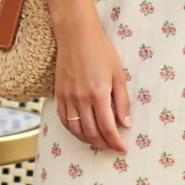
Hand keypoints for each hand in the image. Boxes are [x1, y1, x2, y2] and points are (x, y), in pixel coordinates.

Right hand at [55, 19, 130, 152]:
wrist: (76, 36)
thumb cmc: (101, 51)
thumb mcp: (118, 75)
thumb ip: (122, 102)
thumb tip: (126, 124)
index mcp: (98, 94)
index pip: (107, 127)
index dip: (115, 142)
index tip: (122, 149)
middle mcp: (81, 99)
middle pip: (91, 132)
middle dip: (103, 144)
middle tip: (112, 148)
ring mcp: (67, 98)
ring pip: (76, 130)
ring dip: (88, 141)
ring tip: (99, 143)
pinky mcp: (59, 95)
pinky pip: (64, 120)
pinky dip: (74, 131)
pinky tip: (82, 132)